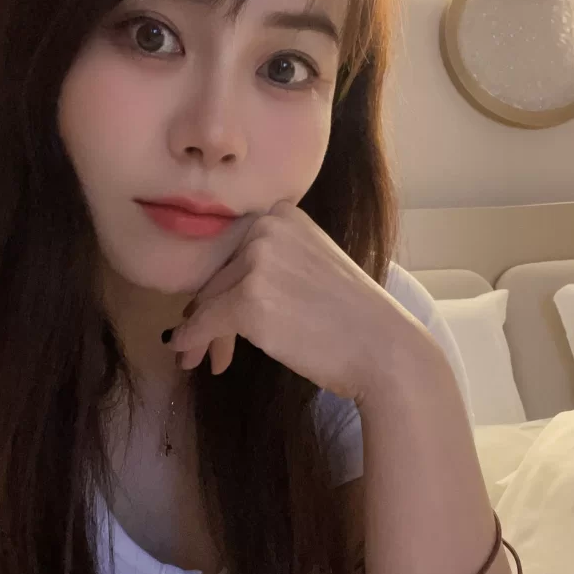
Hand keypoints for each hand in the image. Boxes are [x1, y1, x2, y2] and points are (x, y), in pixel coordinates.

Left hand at [167, 199, 430, 401]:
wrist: (385, 350)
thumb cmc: (352, 320)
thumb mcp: (310, 266)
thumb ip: (267, 265)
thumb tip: (205, 296)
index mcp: (283, 214)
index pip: (233, 251)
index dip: (222, 286)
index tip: (217, 316)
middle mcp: (267, 228)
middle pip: (218, 275)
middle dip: (211, 314)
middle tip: (209, 347)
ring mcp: (257, 262)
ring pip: (207, 301)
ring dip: (204, 333)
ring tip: (205, 359)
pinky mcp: (247, 300)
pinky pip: (203, 323)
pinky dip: (192, 341)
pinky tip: (188, 355)